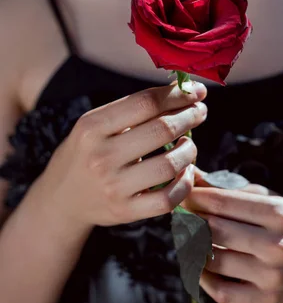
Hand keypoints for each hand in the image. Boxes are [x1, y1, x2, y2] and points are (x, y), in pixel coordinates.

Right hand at [36, 82, 207, 232]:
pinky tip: (185, 171)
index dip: (177, 95)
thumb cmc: (87, 152)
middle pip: (161, 129)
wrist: (62, 198)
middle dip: (190, 116)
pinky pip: (168, 199)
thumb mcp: (96, 125)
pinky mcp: (125, 211)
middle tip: (200, 112)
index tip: (196, 91)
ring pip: (170, 164)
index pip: (145, 103)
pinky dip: (185, 183)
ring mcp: (114, 186)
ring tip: (188, 143)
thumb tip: (186, 91)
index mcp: (92, 127)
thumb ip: (134, 109)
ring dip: (189, 149)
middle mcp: (101, 156)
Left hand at [183, 170, 282, 302]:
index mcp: (278, 213)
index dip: (195, 196)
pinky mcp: (267, 299)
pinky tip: (200, 264)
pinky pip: (222, 291)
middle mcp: (277, 245)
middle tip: (179, 214)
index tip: (182, 193)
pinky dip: (203, 278)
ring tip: (187, 237)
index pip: (223, 202)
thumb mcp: (270, 199)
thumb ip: (231, 189)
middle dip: (190, 219)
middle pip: (215, 230)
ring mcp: (272, 275)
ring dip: (192, 248)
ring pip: (214, 260)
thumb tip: (194, 175)